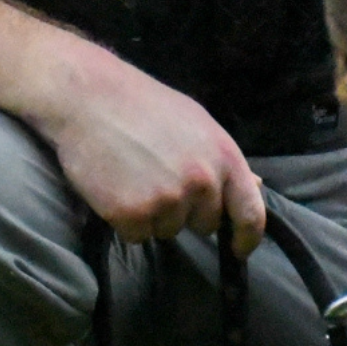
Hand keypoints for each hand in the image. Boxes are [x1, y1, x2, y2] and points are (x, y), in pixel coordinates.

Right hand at [29, 40, 267, 255]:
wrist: (90, 96)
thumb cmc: (144, 105)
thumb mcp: (197, 122)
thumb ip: (224, 160)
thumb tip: (256, 187)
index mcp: (225, 157)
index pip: (251, 213)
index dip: (247, 238)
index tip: (239, 249)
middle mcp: (202, 182)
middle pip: (204, 224)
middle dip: (185, 211)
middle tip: (158, 179)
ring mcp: (168, 199)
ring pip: (167, 231)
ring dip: (152, 215)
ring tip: (133, 176)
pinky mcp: (133, 213)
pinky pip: (136, 235)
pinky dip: (125, 220)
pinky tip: (115, 187)